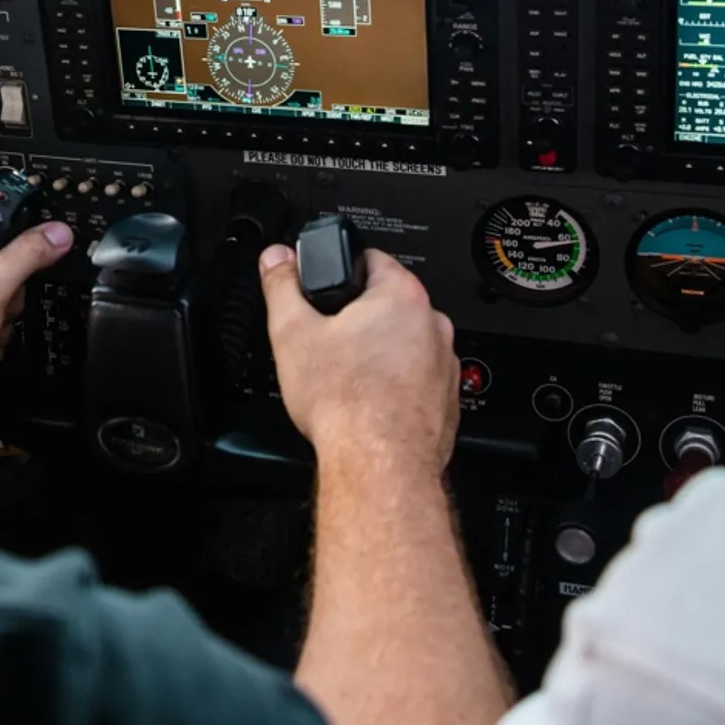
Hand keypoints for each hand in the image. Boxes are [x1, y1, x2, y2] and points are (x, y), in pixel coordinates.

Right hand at [258, 243, 459, 474]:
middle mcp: (433, 325)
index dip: (339, 274)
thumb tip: (277, 259)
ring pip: (404, 344)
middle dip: (358, 319)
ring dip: (379, 354)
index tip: (324, 294)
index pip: (370, 259)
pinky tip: (369, 404)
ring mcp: (444, 364)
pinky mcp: (446, 400)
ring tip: (347, 379)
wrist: (379, 465)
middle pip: (388, 305)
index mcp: (402, 296)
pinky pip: (416, 380)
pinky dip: (395, 387)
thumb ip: (282, 286)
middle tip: (329, 343)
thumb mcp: (292, 333)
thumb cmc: (347, 404)